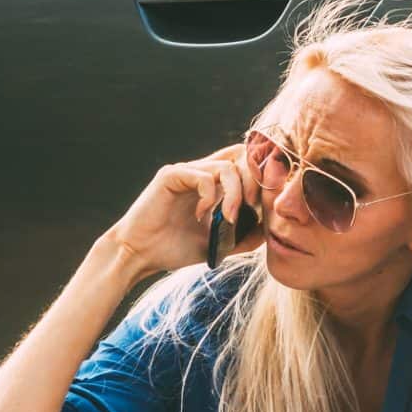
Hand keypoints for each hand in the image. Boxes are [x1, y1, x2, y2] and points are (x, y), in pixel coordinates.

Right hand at [103, 144, 267, 278]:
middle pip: (242, 157)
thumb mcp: (220, 244)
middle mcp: (201, 172)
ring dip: (235, 195)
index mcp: (213, 183)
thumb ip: (245, 235)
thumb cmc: (175, 249)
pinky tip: (202, 217)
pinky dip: (211, 198)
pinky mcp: (171, 176)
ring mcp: (186, 171)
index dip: (261, 177)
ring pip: (227, 167)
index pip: (245, 163)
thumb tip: (271, 229)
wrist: (140, 255)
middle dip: (255, 182)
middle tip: (254, 209)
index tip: (267, 205)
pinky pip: (204, 177)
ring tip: (229, 219)